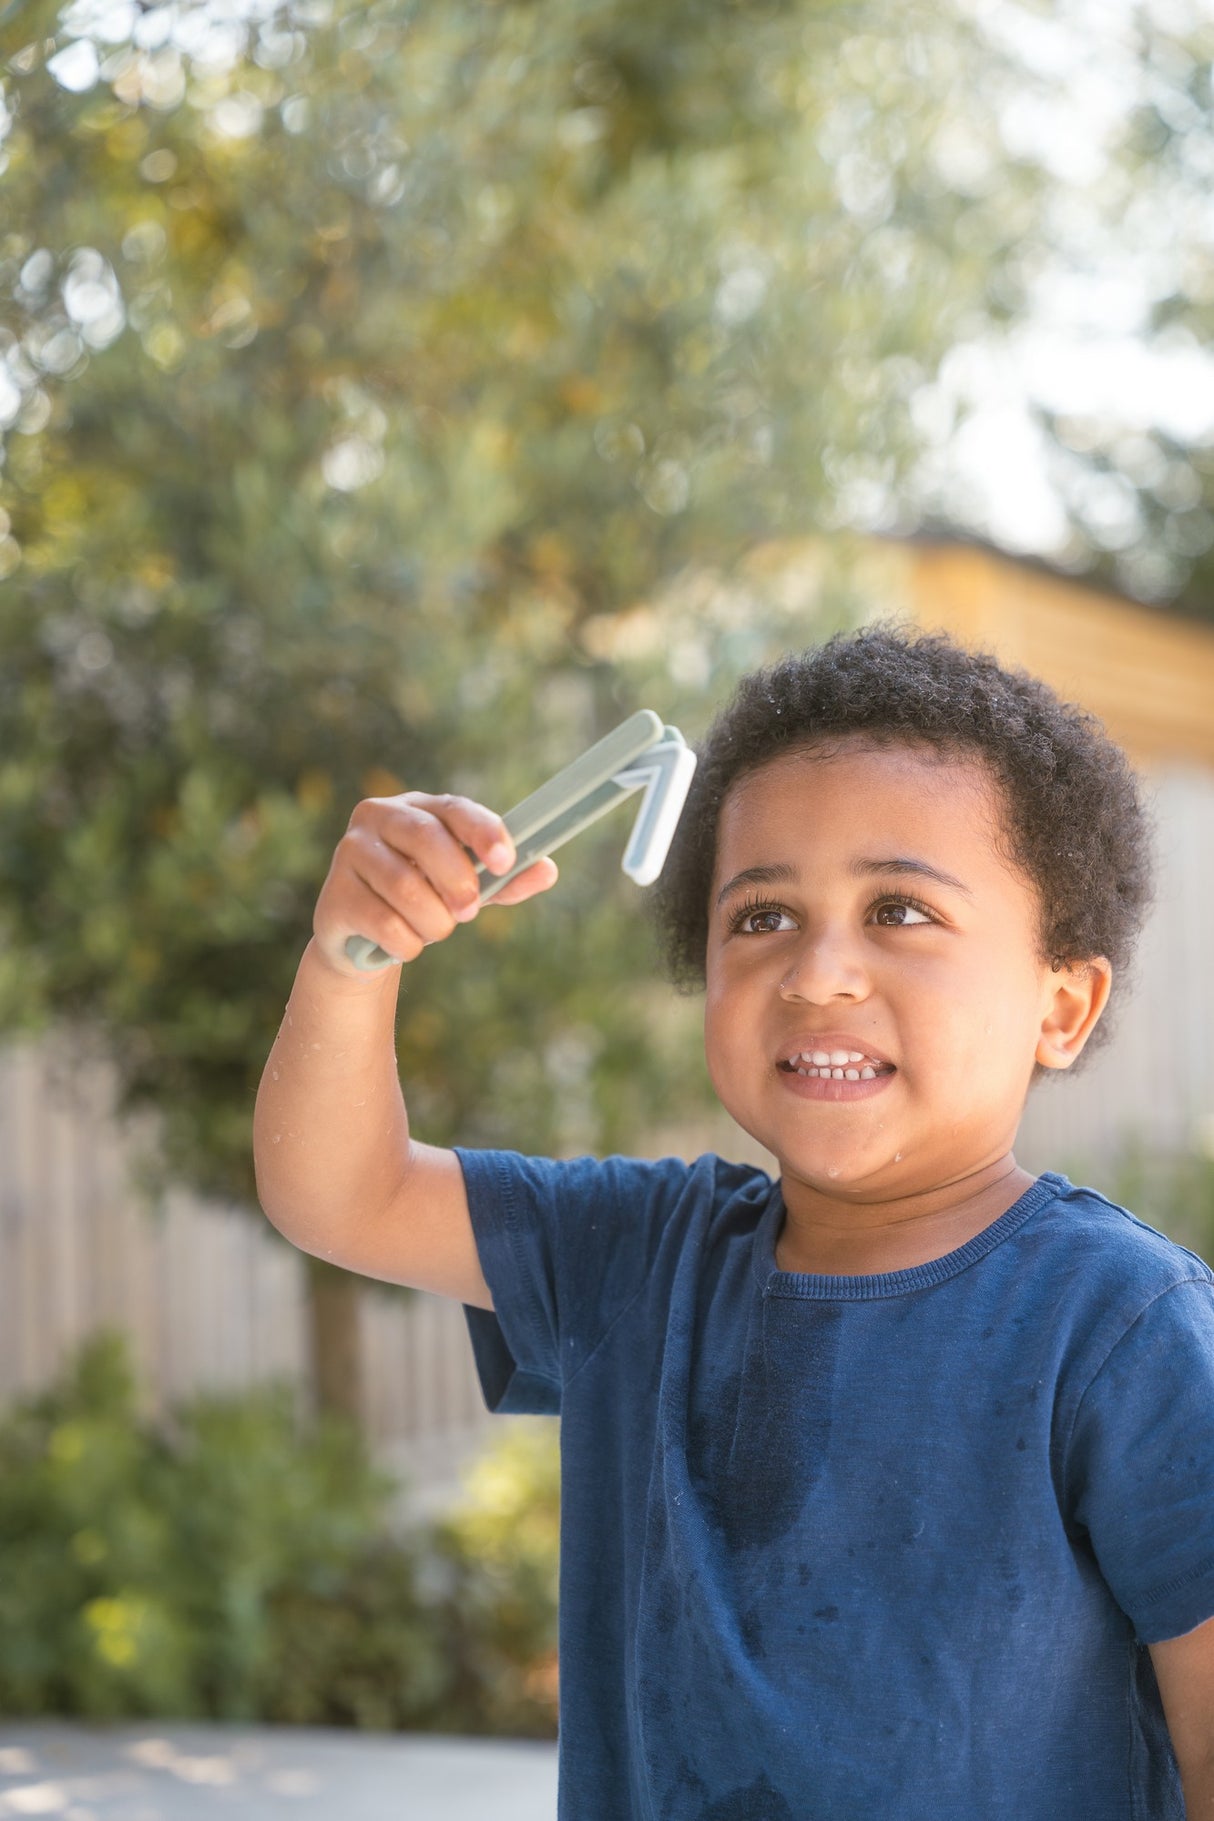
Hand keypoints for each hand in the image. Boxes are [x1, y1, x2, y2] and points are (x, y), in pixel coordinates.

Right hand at [311, 791, 558, 978]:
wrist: (364, 937)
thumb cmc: (424, 899)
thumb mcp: (467, 888)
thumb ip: (505, 880)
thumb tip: (548, 870)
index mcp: (419, 807)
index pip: (454, 808)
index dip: (482, 831)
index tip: (504, 861)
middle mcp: (378, 817)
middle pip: (426, 839)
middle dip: (457, 881)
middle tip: (471, 911)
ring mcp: (350, 852)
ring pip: (406, 888)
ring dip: (434, 922)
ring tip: (437, 930)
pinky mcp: (334, 894)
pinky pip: (384, 924)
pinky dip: (408, 944)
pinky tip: (405, 944)